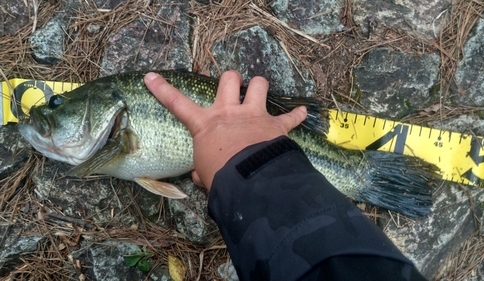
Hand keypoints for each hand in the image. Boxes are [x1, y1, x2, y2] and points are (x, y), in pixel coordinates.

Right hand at [144, 70, 306, 189]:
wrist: (248, 181)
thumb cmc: (221, 177)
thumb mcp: (204, 174)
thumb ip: (203, 171)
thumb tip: (202, 176)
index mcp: (206, 124)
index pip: (177, 104)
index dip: (162, 89)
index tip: (151, 76)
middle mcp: (229, 112)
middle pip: (228, 79)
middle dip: (230, 79)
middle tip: (232, 87)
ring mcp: (254, 115)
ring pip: (259, 84)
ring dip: (259, 86)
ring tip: (259, 91)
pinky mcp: (275, 125)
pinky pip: (290, 117)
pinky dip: (296, 116)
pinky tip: (302, 113)